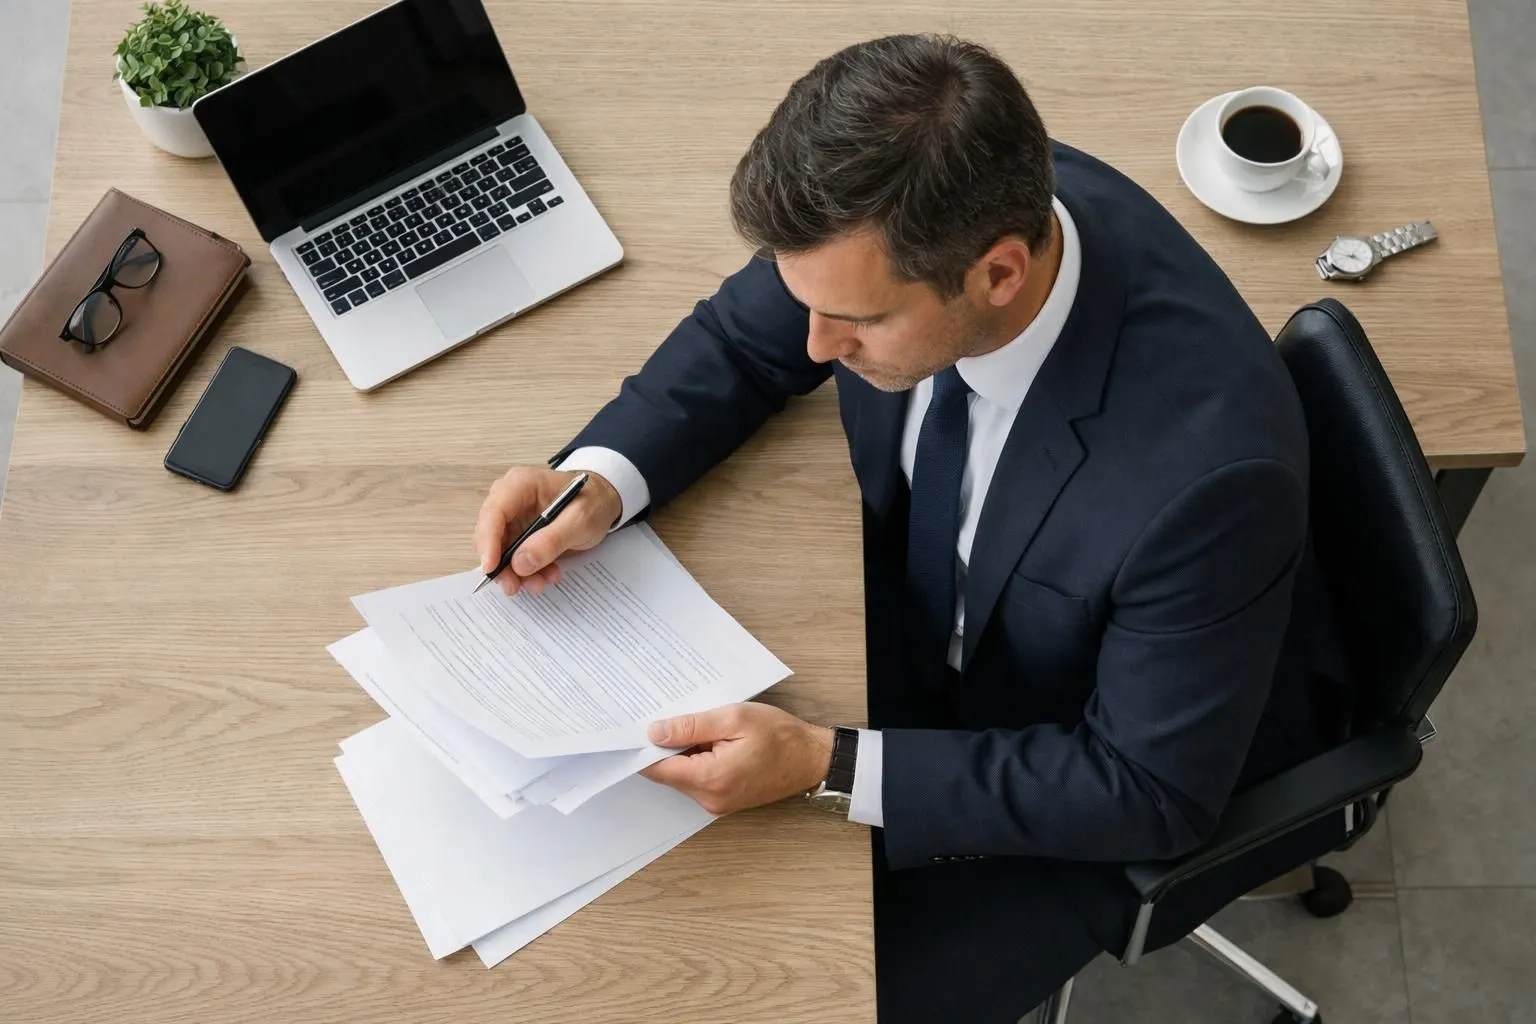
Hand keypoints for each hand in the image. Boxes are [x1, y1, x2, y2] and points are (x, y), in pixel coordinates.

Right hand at [474, 466, 621, 596]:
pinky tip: (549, 574)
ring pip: (500, 551)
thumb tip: (520, 563)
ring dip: (518, 572)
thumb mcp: (580, 520)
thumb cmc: (593, 502)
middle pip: (491, 535)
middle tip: (514, 587)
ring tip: (542, 582)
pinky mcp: (520, 534)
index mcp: (521, 485)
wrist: (604, 502)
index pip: (494, 512)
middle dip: (502, 565)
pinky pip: (514, 557)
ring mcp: (513, 518)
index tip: (491, 567)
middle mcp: (510, 499)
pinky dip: (528, 571)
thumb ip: (551, 540)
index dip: (488, 541)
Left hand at [639, 703, 833, 815]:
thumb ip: (690, 727)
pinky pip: (699, 779)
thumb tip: (654, 733)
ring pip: (683, 775)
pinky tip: (713, 740)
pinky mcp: (724, 800)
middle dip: (668, 745)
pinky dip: (699, 760)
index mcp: (710, 779)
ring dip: (686, 752)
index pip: (657, 768)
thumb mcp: (733, 718)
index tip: (640, 725)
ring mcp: (717, 803)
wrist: (812, 758)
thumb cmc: (780, 736)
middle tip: (677, 716)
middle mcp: (709, 799)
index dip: (645, 746)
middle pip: (668, 772)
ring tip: (703, 726)